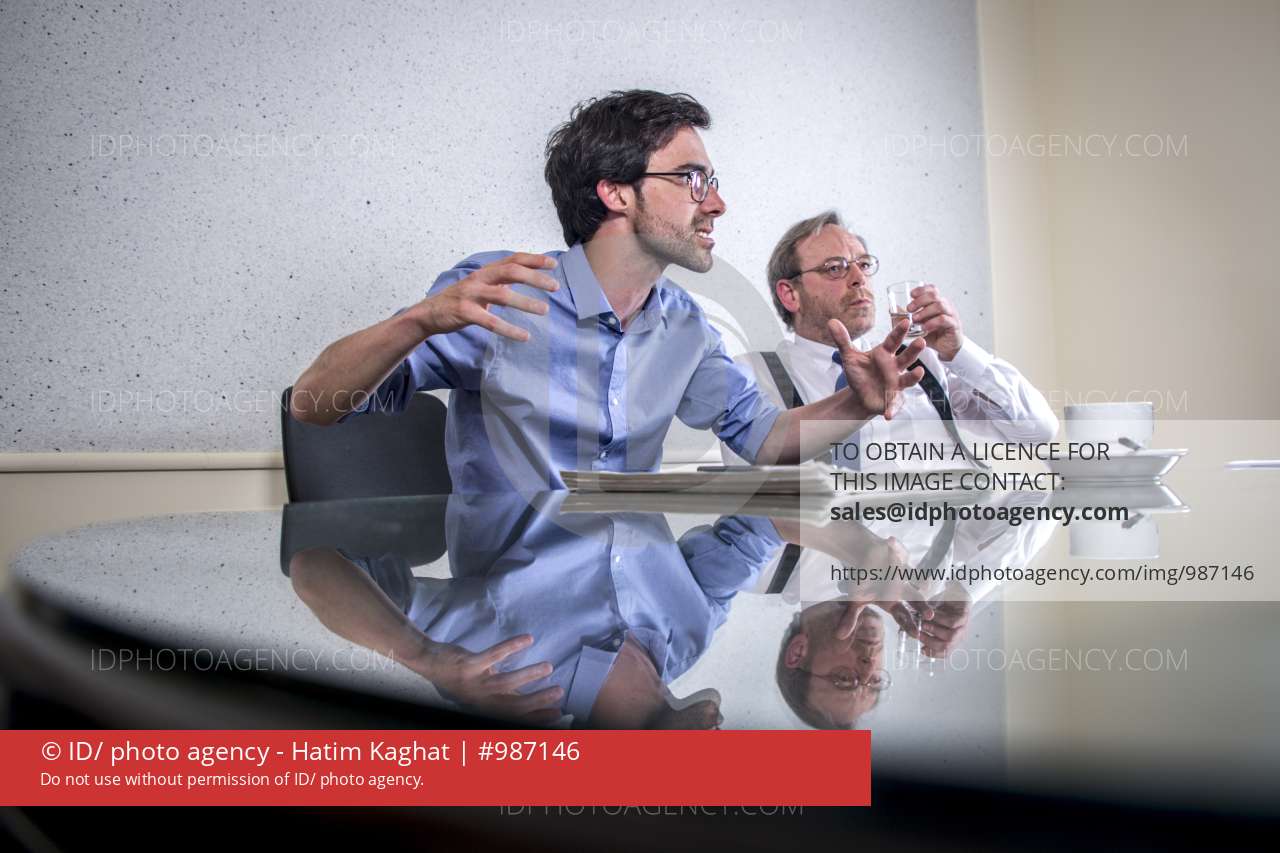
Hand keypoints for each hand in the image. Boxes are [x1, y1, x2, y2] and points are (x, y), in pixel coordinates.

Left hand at [409, 634, 563, 724]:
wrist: (429, 663)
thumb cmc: (459, 677)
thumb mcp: (481, 690)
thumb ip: (502, 694)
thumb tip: (529, 696)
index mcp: (485, 706)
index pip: (514, 716)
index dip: (536, 717)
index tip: (558, 713)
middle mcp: (480, 700)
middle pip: (512, 705)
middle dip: (537, 701)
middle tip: (559, 692)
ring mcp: (473, 683)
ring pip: (504, 683)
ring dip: (528, 676)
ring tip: (548, 667)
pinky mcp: (468, 665)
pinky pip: (492, 656)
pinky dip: (510, 648)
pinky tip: (527, 639)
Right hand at [413, 253, 559, 341]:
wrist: (429, 314)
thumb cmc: (460, 300)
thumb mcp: (481, 286)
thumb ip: (501, 281)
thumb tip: (528, 278)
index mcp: (485, 271)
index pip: (513, 259)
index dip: (533, 259)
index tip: (553, 264)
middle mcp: (479, 279)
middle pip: (511, 272)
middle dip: (535, 278)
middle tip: (555, 287)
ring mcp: (471, 295)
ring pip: (503, 295)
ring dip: (526, 302)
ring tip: (545, 310)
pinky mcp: (465, 313)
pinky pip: (491, 322)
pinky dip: (509, 329)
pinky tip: (524, 336)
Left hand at [830, 317, 925, 419]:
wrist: (860, 395)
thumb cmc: (860, 372)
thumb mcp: (850, 356)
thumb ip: (842, 340)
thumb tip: (831, 322)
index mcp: (885, 354)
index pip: (893, 341)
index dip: (899, 332)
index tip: (906, 321)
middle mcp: (894, 367)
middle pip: (907, 357)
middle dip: (914, 350)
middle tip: (921, 341)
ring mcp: (896, 383)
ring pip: (909, 379)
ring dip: (914, 376)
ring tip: (919, 371)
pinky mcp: (893, 399)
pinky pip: (895, 404)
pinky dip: (893, 409)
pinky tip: (888, 414)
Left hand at [907, 283, 962, 360]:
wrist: (947, 347)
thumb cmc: (934, 333)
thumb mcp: (918, 324)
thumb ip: (907, 317)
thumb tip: (891, 310)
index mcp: (937, 302)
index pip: (932, 289)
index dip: (922, 289)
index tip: (911, 294)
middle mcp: (945, 306)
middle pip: (934, 295)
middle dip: (919, 300)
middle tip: (909, 309)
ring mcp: (951, 314)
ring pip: (939, 306)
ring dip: (925, 311)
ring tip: (915, 319)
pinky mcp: (953, 325)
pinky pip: (944, 320)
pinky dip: (932, 322)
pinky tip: (924, 327)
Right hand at [917, 581, 971, 657]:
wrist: (954, 591)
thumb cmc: (941, 605)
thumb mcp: (929, 618)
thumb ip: (920, 626)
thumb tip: (907, 632)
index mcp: (951, 639)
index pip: (945, 653)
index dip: (933, 654)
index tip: (922, 649)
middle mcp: (959, 635)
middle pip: (946, 647)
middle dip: (930, 642)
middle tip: (919, 633)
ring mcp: (963, 626)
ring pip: (950, 637)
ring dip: (934, 631)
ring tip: (923, 624)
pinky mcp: (964, 616)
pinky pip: (952, 623)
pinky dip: (940, 620)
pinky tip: (931, 615)